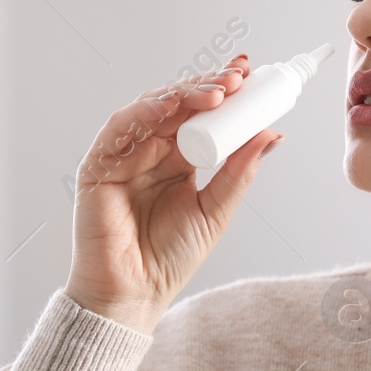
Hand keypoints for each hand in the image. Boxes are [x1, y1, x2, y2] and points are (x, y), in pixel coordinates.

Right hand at [64, 54, 283, 334]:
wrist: (135, 294)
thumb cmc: (169, 259)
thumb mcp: (216, 210)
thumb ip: (239, 172)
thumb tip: (271, 134)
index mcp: (177, 159)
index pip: (200, 114)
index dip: (223, 92)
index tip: (250, 75)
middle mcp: (150, 151)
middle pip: (178, 105)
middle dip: (208, 86)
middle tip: (238, 77)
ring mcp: (124, 155)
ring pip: (152, 108)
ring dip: (183, 94)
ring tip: (217, 91)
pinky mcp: (98, 165)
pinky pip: (120, 129)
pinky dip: (145, 112)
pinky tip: (170, 106)